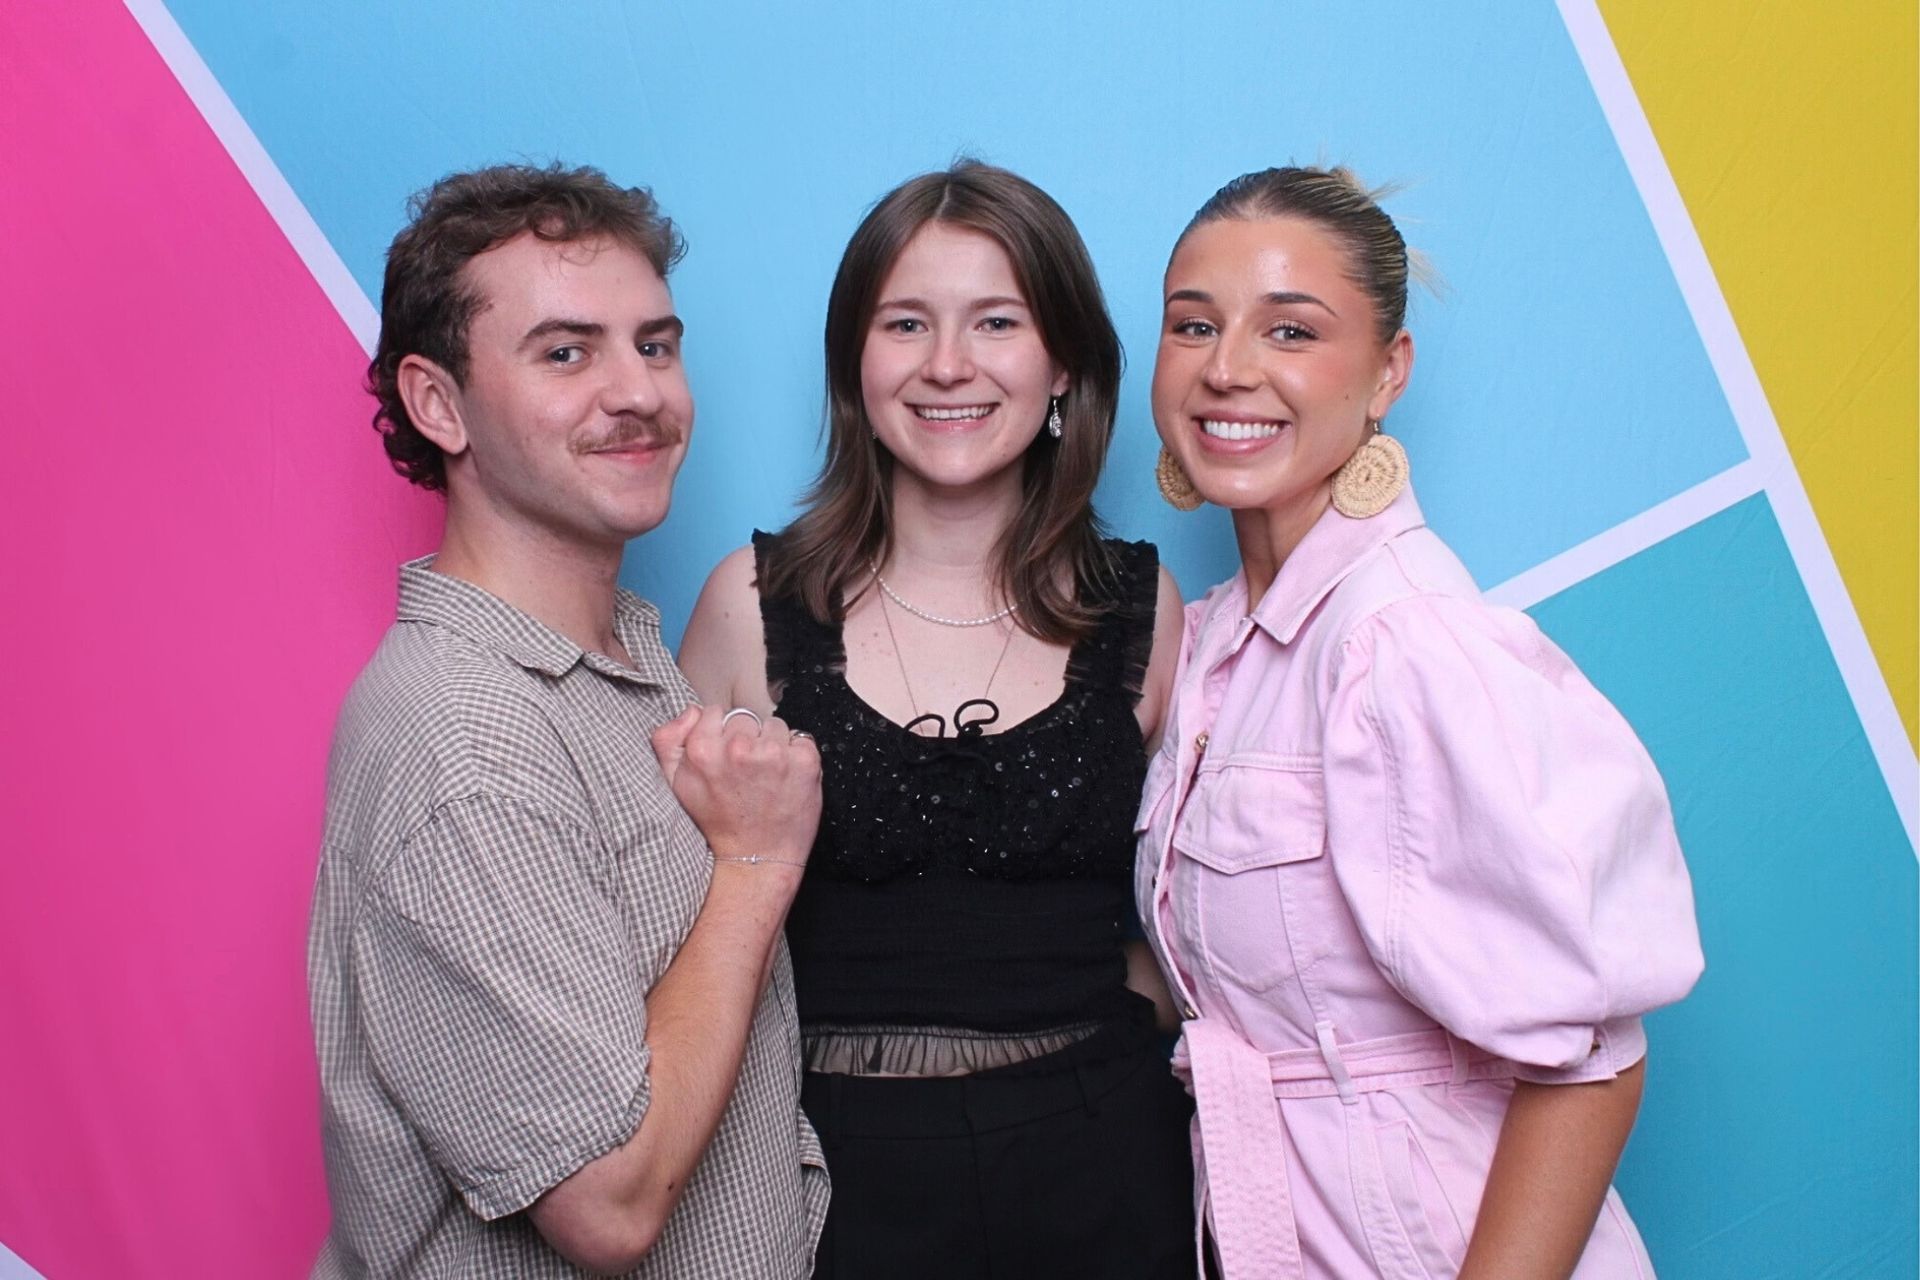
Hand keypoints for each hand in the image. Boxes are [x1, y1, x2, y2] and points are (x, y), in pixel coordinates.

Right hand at [651, 705, 821, 871]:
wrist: (756, 857)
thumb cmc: (716, 821)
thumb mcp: (676, 783)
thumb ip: (668, 739)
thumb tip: (692, 710)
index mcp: (703, 750)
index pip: (715, 712)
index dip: (721, 733)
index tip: (724, 757)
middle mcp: (738, 748)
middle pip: (745, 716)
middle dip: (746, 738)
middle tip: (745, 771)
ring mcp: (774, 754)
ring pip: (774, 725)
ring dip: (772, 745)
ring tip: (766, 777)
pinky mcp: (805, 762)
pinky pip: (801, 739)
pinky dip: (796, 756)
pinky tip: (786, 779)